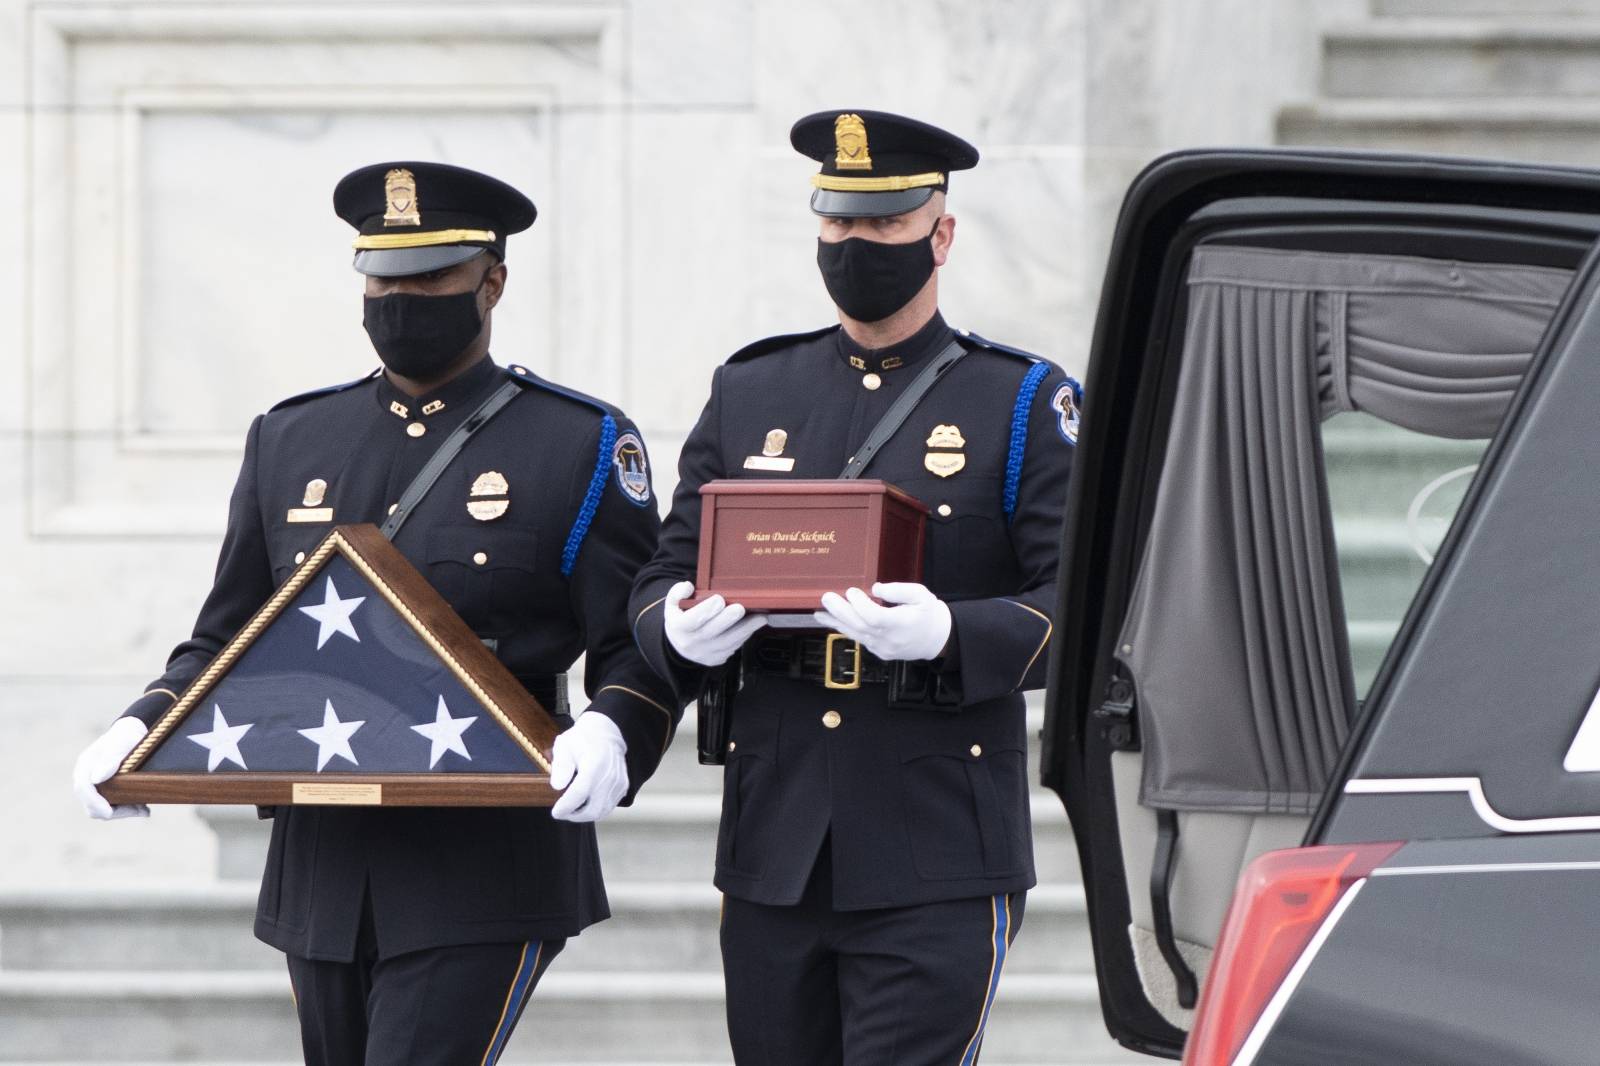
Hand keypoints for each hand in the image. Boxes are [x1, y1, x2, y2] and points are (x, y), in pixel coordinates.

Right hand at [73, 717, 150, 819]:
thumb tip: (96, 779)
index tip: (109, 812)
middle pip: (91, 805)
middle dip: (114, 812)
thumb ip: (110, 759)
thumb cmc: (125, 737)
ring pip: (102, 810)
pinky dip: (126, 810)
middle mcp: (86, 779)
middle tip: (139, 810)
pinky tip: (143, 808)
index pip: (83, 788)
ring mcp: (95, 787)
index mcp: (85, 766)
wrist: (130, 734)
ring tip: (144, 809)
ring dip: (123, 812)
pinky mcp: (106, 792)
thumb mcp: (121, 744)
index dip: (94, 803)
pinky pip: (112, 807)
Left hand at [550, 712, 628, 822]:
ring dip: (585, 815)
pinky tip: (585, 803)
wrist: (606, 732)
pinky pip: (609, 806)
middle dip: (575, 816)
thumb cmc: (582, 739)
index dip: (566, 806)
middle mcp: (610, 775)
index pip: (580, 793)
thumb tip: (557, 786)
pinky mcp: (623, 786)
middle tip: (562, 812)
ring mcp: (619, 782)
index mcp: (594, 763)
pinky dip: (597, 809)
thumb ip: (561, 765)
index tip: (556, 812)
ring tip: (572, 809)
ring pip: (602, 811)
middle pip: (593, 809)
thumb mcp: (565, 745)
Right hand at [663, 580, 766, 666]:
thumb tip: (688, 587)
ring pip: (727, 643)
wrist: (680, 646)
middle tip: (741, 608)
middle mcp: (692, 643)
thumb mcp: (672, 604)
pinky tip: (753, 626)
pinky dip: (744, 637)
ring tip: (760, 618)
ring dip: (745, 630)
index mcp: (679, 628)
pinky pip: (732, 648)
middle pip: (712, 632)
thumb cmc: (680, 620)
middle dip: (728, 619)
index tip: (719, 600)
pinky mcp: (716, 659)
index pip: (691, 621)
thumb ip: (677, 593)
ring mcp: (705, 654)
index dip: (706, 610)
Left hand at [813, 582, 952, 661]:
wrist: (936, 639)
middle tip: (826, 598)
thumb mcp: (921, 595)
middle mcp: (890, 639)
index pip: (875, 617)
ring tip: (819, 612)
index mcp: (902, 623)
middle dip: (840, 612)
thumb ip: (899, 590)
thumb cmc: (928, 614)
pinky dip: (846, 629)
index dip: (860, 605)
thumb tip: (875, 589)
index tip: (852, 591)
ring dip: (836, 622)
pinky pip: (860, 639)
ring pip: (856, 634)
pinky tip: (832, 621)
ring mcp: (883, 648)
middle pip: (860, 626)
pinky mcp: (879, 652)